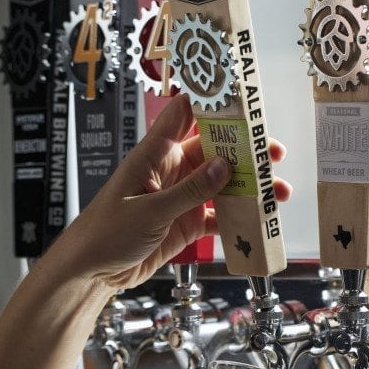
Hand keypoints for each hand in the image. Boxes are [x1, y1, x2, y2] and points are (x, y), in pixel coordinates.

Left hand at [50, 92, 290, 291]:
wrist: (92, 271)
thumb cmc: (105, 233)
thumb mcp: (149, 211)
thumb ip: (189, 190)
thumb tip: (224, 166)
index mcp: (155, 154)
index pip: (184, 113)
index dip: (211, 102)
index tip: (241, 97)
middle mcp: (172, 170)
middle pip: (215, 150)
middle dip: (245, 150)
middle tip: (272, 154)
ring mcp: (181, 197)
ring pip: (223, 184)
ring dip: (249, 187)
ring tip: (276, 191)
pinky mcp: (187, 222)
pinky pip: (219, 215)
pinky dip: (239, 217)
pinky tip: (258, 218)